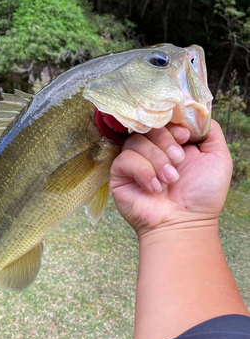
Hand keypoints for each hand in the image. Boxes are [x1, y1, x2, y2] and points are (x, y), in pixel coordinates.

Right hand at [109, 120, 232, 235]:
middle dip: (166, 142)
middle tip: (178, 161)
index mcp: (173, 143)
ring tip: (169, 180)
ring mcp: (135, 161)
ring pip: (136, 141)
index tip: (185, 138)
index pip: (165, 119)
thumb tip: (195, 114)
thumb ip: (211, 131)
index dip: (173, 124)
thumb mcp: (218, 158)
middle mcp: (153, 149)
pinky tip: (154, 187)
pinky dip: (142, 171)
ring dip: (156, 160)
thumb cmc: (203, 196)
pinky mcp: (120, 174)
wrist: (185, 224)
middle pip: (149, 126)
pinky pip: (125, 159)